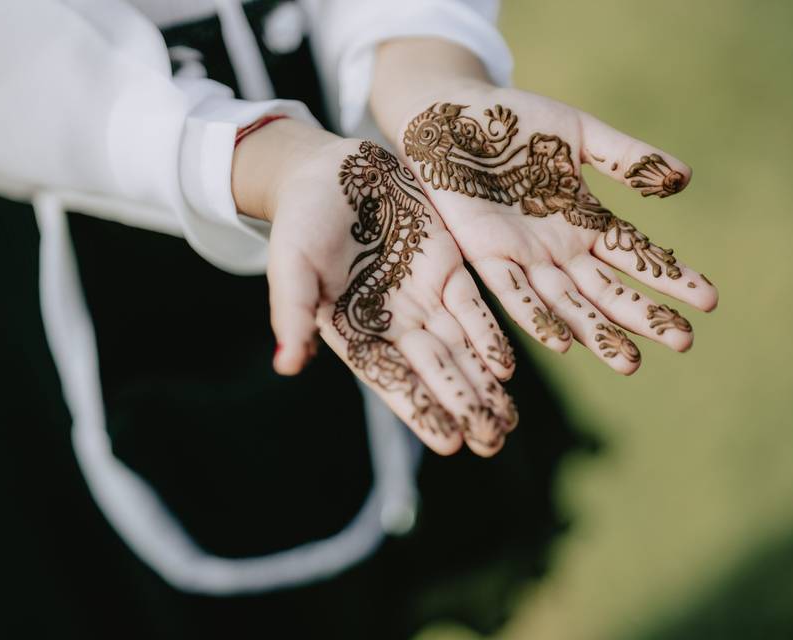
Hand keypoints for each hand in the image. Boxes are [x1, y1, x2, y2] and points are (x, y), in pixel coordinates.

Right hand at [232, 120, 517, 454]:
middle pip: (435, 371)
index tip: (450, 443)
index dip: (421, 408)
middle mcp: (392, 322)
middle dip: (464, 406)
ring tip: (507, 422)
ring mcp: (422, 297)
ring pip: (460, 348)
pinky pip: (473, 307)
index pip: (392, 378)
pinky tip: (507, 367)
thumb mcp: (290, 261)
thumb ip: (290, 311)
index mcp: (354, 329)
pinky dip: (489, 336)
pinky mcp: (446, 268)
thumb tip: (285, 366)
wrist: (331, 170)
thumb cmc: (301, 218)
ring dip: (484, 384)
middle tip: (493, 443)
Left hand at [372, 48, 717, 373]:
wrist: (449, 114)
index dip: (669, 277)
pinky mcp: (485, 254)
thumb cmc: (513, 122)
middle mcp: (557, 248)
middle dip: (644, 317)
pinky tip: (562, 344)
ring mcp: (522, 256)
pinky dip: (536, 318)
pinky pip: (511, 293)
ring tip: (630, 363)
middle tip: (684, 343)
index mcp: (583, 221)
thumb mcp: (579, 134)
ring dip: (597, 332)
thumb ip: (626, 156)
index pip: (636, 255)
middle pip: (607, 290)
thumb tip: (685, 178)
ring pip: (566, 303)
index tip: (709, 300)